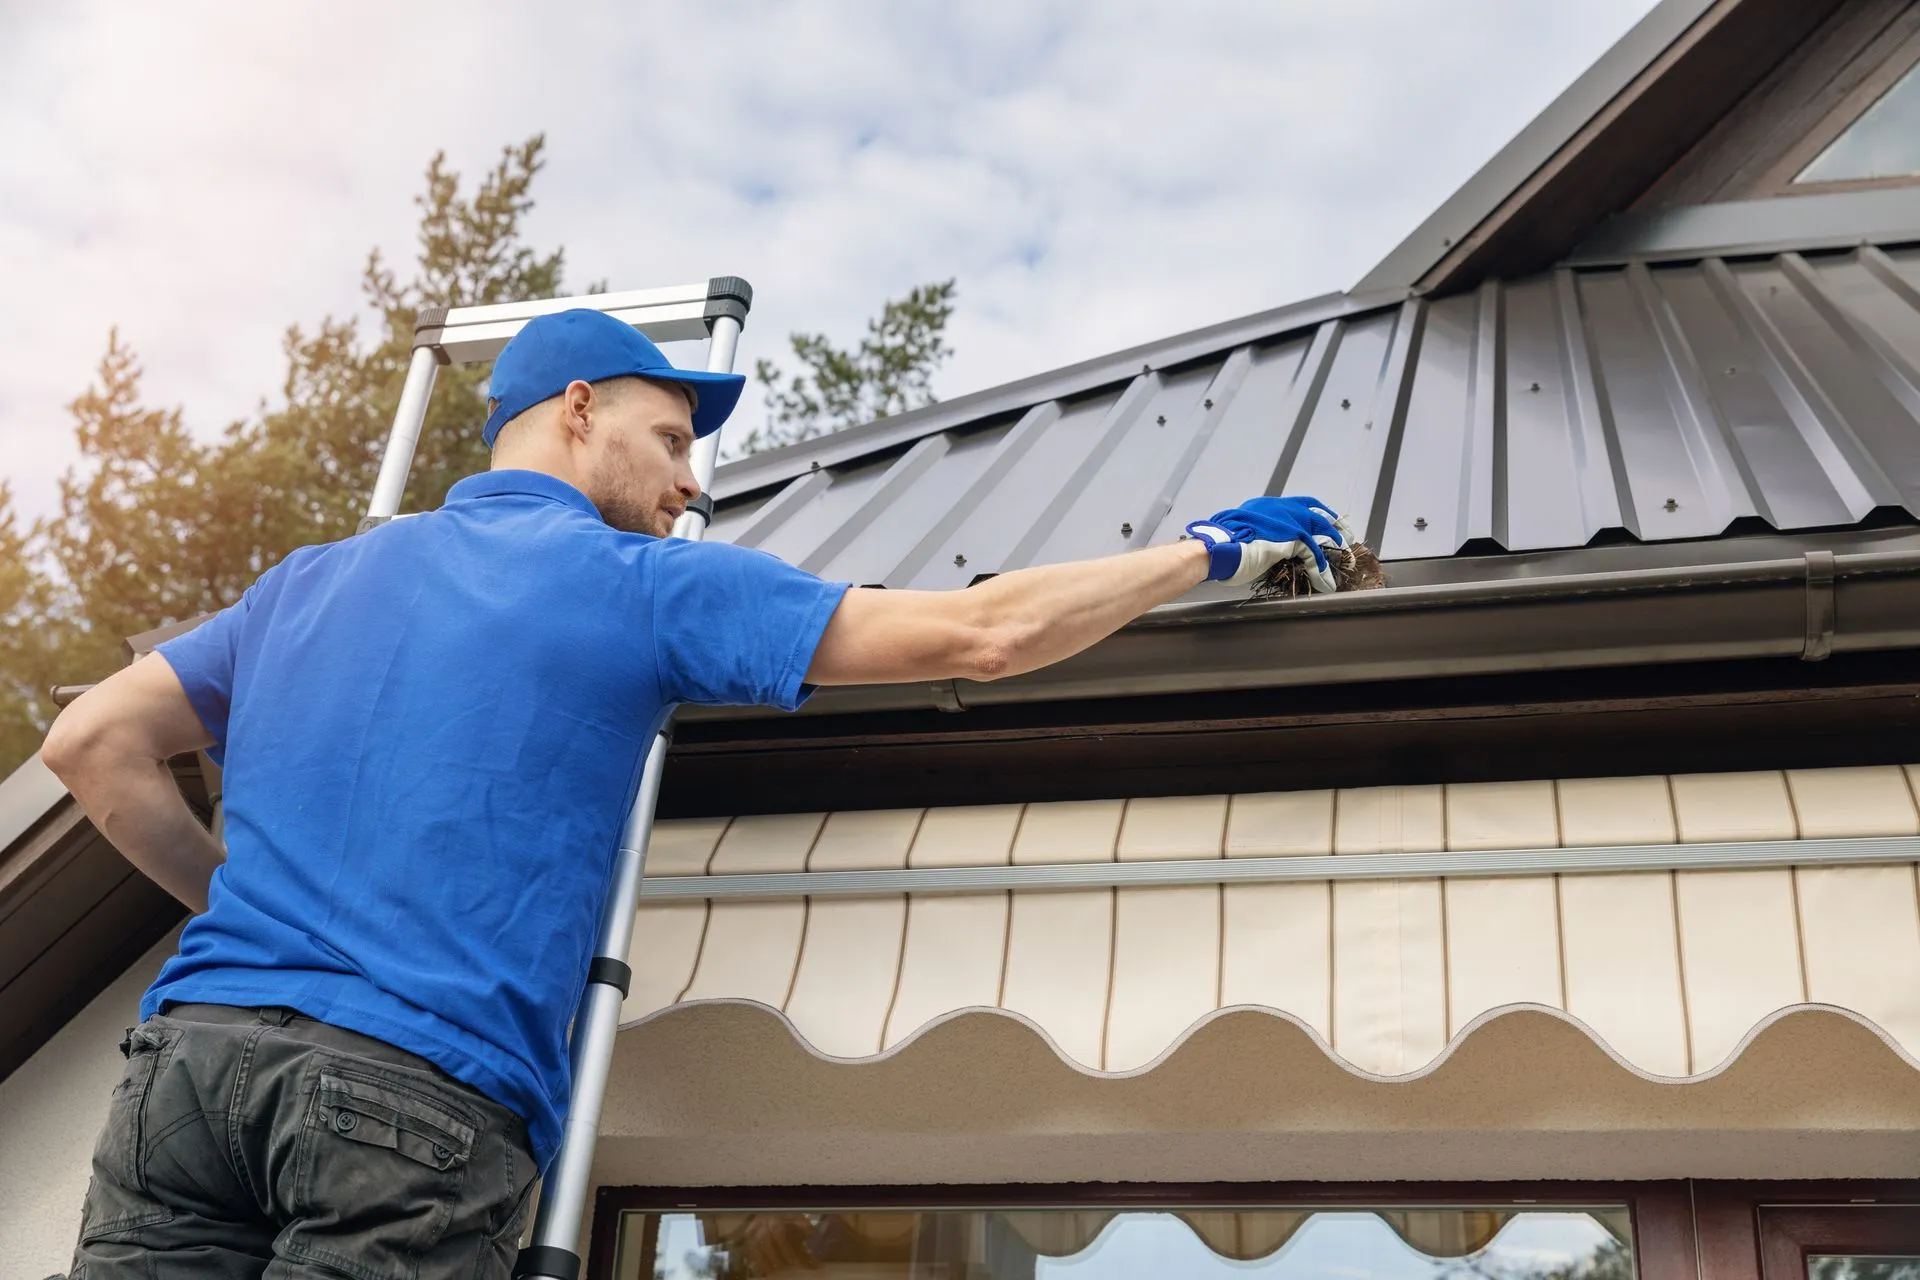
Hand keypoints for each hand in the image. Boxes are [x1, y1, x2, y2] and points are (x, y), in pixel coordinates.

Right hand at [1185, 496, 1354, 590]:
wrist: (1215, 547)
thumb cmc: (1221, 544)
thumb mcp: (1243, 533)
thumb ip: (1259, 534)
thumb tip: (1265, 545)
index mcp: (1269, 506)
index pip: (1302, 505)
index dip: (1318, 515)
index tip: (1328, 524)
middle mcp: (1281, 508)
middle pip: (1318, 512)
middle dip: (1336, 526)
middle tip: (1347, 538)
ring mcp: (1287, 520)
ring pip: (1322, 530)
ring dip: (1336, 547)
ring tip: (1345, 559)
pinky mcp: (1291, 537)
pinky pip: (1314, 554)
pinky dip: (1321, 569)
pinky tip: (1325, 582)